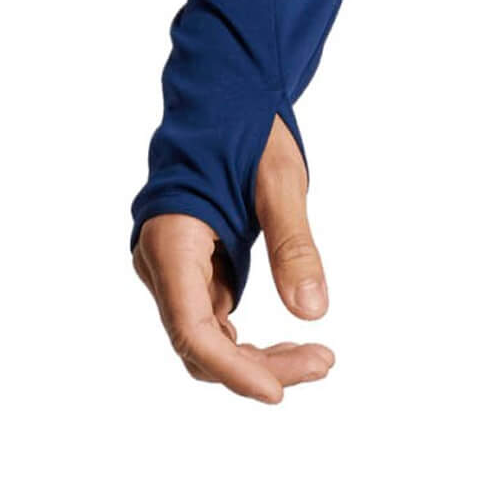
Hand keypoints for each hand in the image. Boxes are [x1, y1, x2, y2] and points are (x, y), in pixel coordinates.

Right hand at [132, 115, 335, 401]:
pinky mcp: (189, 268)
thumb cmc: (248, 127)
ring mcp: (171, 269)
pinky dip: (248, 337)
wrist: (225, 91)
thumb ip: (294, 244)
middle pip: (200, 342)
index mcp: (171, 240)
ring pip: (206, 337)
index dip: (233, 369)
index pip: (193, 329)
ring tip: (319, 359)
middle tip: (324, 364)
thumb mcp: (281, 181)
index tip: (279, 392)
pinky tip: (292, 341)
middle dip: (257, 365)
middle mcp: (159, 263)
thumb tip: (314, 311)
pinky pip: (213, 318)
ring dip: (256, 356)